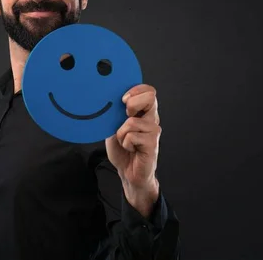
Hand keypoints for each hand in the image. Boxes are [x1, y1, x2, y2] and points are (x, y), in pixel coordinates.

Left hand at [105, 84, 161, 215]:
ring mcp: (153, 131)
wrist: (128, 172)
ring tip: (125, 141)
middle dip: (132, 104)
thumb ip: (116, 113)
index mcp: (144, 112)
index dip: (136, 90)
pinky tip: (131, 149)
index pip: (148, 91)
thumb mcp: (114, 126)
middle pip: (150, 97)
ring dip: (121, 134)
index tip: (123, 99)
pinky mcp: (152, 143)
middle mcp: (152, 119)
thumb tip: (108, 99)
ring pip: (132, 122)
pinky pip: (131, 137)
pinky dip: (125, 144)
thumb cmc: (122, 149)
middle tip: (125, 116)